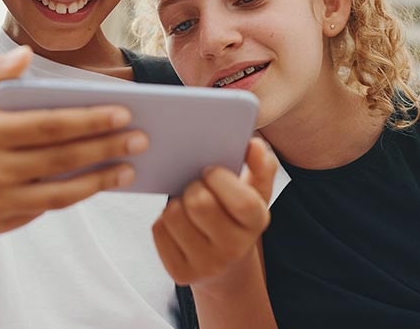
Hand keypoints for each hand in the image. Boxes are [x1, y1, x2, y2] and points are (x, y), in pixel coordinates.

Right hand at [0, 47, 147, 234]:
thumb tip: (25, 56)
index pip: (48, 126)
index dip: (88, 120)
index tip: (123, 113)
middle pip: (61, 159)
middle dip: (106, 148)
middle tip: (141, 139)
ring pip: (59, 193)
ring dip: (98, 182)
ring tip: (128, 169)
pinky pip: (43, 209)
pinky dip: (72, 197)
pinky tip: (95, 183)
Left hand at [151, 137, 276, 285]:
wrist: (224, 264)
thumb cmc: (235, 215)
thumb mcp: (254, 191)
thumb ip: (260, 165)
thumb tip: (253, 145)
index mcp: (256, 222)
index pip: (240, 200)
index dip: (219, 178)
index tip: (209, 170)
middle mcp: (235, 249)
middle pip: (199, 204)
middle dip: (192, 187)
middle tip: (195, 186)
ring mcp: (208, 265)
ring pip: (173, 216)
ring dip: (174, 203)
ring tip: (185, 205)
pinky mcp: (181, 273)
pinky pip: (159, 231)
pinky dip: (162, 220)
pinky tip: (176, 223)